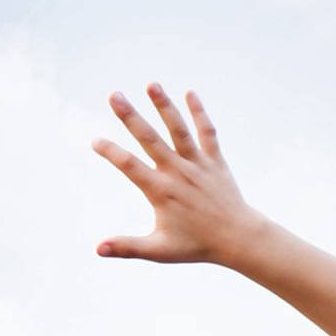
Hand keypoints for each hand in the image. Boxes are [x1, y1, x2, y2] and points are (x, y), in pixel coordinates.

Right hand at [91, 85, 265, 265]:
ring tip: (152, 84)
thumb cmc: (197, 246)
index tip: (95, 140)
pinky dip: (200, 114)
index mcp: (161, 191)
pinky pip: (208, 133)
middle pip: (150, 139)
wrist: (240, 239)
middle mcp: (178, 173)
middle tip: (114, 95)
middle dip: (131, 117)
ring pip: (179, 130)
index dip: (111, 152)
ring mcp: (199, 165)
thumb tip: (98, 249)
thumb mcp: (159, 250)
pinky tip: (191, 93)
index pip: (129, 166)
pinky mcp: (216, 162)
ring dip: (165, 106)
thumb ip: (128, 247)